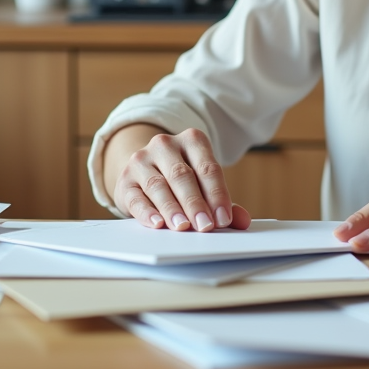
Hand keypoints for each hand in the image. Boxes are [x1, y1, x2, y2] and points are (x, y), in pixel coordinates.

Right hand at [109, 126, 250, 231]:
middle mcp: (165, 145)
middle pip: (182, 175)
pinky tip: (157, 224)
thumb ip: (223, 202)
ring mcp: (142, 160)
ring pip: (158, 185)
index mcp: (191, 140)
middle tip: (205, 226)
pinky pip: (136, 197)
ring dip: (172, 209)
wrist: (145, 171)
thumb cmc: (182, 180)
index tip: (223, 219)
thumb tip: (243, 221)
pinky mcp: (125, 180)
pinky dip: (147, 212)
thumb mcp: (204, 184)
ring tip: (182, 227)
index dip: (216, 194)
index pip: (207, 167)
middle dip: (195, 203)